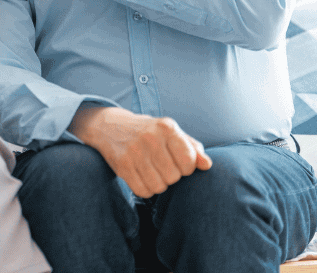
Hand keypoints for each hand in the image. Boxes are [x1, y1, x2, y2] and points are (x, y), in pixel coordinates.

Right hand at [70, 106, 211, 197]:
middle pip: (174, 177)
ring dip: (158, 184)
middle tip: (161, 166)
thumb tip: (207, 165)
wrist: (109, 126)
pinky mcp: (122, 165)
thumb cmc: (148, 132)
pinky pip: (142, 191)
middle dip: (171, 176)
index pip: (189, 161)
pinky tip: (141, 177)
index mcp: (167, 127)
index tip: (177, 162)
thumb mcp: (171, 133)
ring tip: (152, 172)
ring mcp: (134, 151)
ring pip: (159, 186)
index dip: (186, 167)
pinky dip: (145, 189)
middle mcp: (150, 138)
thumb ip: (192, 148)